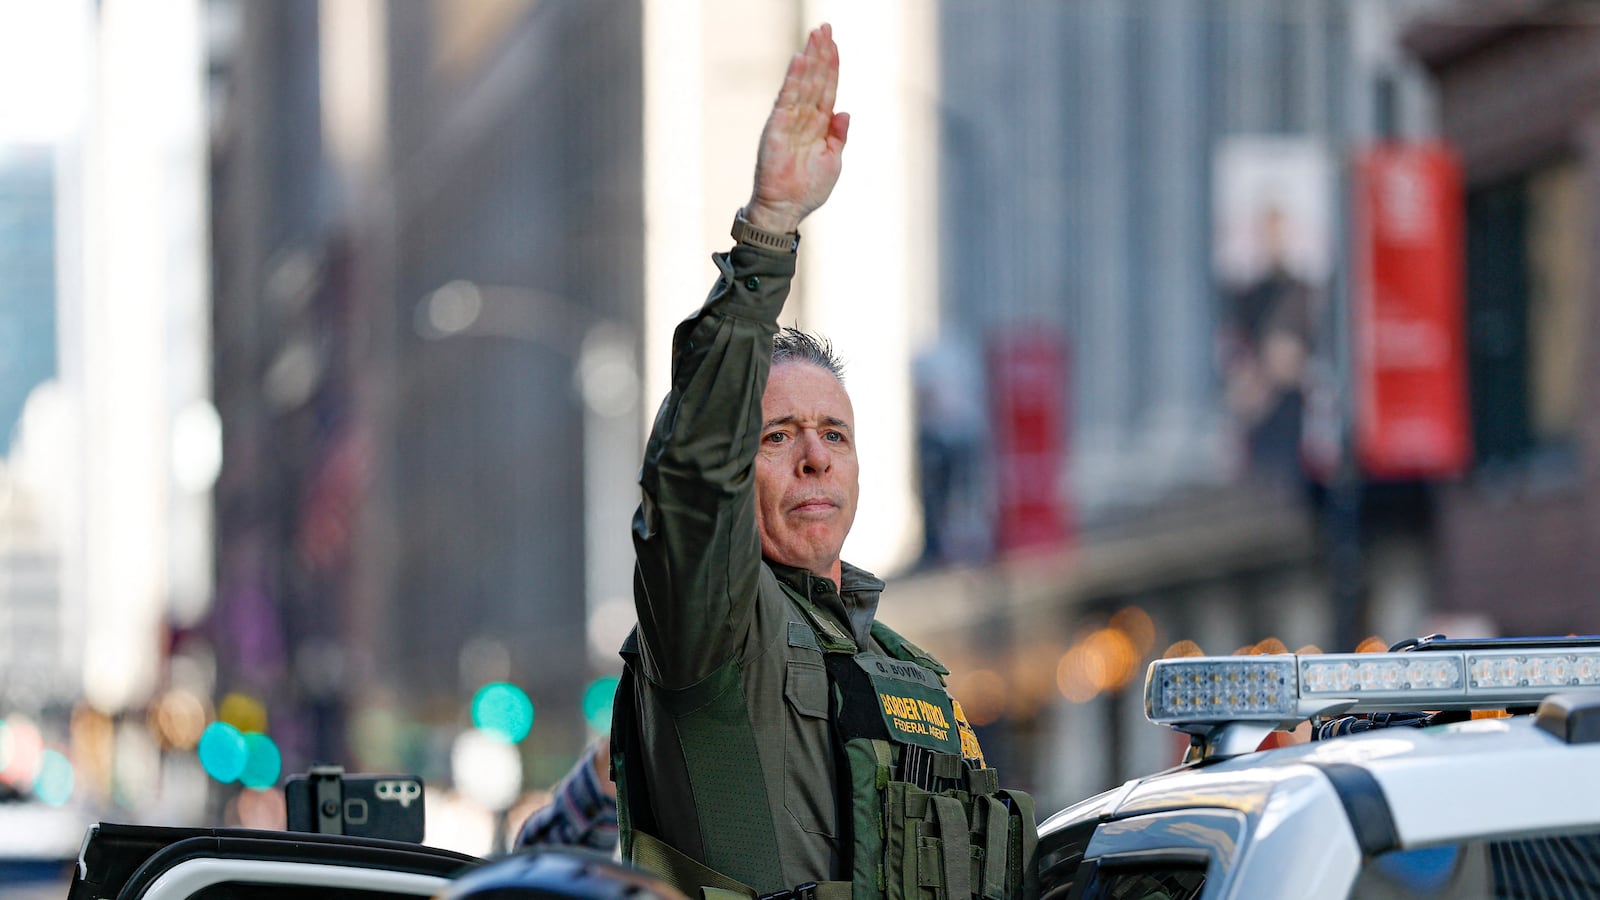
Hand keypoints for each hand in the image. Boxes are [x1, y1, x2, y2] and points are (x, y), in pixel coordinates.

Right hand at [745, 23, 849, 233]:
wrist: (786, 208)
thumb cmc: (809, 189)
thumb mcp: (833, 161)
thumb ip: (838, 136)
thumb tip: (845, 112)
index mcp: (819, 125)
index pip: (827, 89)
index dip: (832, 66)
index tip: (834, 43)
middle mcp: (805, 118)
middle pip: (816, 79)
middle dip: (821, 53)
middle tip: (825, 27)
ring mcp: (790, 120)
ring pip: (803, 83)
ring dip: (810, 58)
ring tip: (816, 34)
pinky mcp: (777, 126)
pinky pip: (787, 97)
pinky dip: (794, 79)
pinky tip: (800, 59)